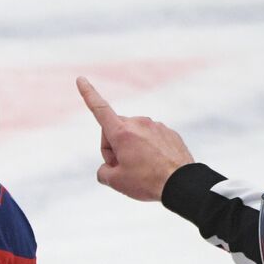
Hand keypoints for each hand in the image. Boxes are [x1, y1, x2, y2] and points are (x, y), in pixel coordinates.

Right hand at [77, 76, 194, 201]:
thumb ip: (103, 172)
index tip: (81, 79)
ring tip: (142, 170)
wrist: (182, 184)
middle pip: (115, 132)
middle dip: (114, 148)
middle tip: (122, 169)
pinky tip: (155, 166)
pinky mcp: (169, 132)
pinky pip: (151, 139)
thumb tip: (108, 168)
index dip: (88, 94)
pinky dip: (149, 151)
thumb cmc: (147, 182)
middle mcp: (138, 123)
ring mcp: (156, 126)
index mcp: (122, 133)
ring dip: (132, 150)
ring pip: (134, 136)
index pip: (100, 110)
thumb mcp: (116, 182)